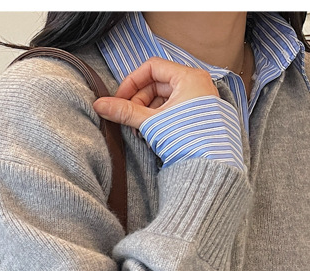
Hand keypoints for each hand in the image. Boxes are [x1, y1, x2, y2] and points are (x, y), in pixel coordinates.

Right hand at [92, 57, 219, 129]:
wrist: (211, 164)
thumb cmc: (188, 138)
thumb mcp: (151, 122)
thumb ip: (124, 112)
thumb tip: (99, 105)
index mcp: (188, 77)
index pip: (152, 67)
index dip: (132, 82)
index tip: (119, 99)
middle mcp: (195, 83)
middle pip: (156, 83)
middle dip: (137, 101)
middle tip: (127, 118)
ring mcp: (197, 99)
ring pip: (162, 98)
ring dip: (145, 112)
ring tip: (139, 130)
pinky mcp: (195, 114)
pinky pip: (170, 109)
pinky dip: (157, 118)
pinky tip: (150, 133)